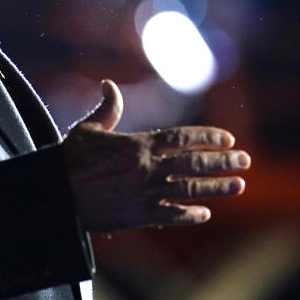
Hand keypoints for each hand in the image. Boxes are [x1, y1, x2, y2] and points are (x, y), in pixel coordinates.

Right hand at [62, 79, 249, 231]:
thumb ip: (107, 108)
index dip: (208, 137)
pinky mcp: (137, 215)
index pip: (182, 138)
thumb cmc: (68, 160)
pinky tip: (205, 212)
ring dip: (217, 187)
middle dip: (223, 161)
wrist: (54, 194)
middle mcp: (147, 168)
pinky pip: (171, 215)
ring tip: (239, 186)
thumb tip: (110, 84)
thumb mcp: (87, 129)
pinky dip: (190, 214)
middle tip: (245, 160)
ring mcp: (144, 193)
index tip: (228, 138)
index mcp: (138, 145)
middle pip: (194, 162)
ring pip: (190, 189)